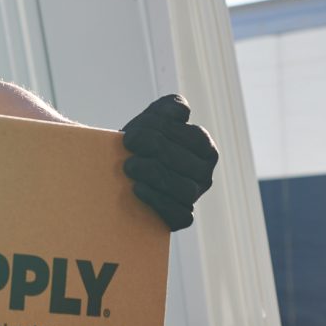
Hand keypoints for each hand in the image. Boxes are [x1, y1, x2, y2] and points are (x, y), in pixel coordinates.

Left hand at [120, 94, 218, 230]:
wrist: (119, 173)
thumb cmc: (140, 144)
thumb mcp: (152, 119)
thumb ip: (168, 107)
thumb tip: (183, 113)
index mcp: (205, 147)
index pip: (194, 138)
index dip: (163, 132)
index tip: (132, 134)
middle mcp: (205, 174)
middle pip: (187, 163)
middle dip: (155, 150)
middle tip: (127, 147)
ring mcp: (195, 197)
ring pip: (185, 190)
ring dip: (154, 175)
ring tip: (129, 166)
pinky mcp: (183, 218)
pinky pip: (178, 215)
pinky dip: (156, 201)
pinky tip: (136, 188)